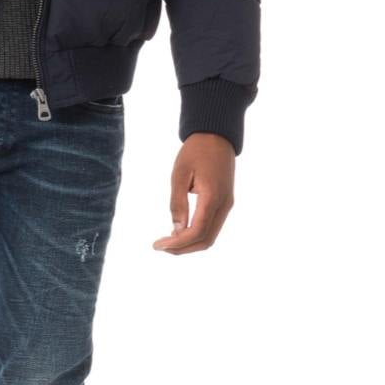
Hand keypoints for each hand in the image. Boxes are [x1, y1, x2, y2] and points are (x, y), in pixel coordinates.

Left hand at [151, 134, 235, 253]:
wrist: (217, 136)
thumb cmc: (196, 151)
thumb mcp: (180, 175)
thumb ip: (177, 203)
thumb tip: (175, 230)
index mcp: (212, 197)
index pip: (197, 231)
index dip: (177, 243)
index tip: (157, 245)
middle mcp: (224, 205)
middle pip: (205, 240)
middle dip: (182, 248)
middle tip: (160, 247)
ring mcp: (227, 205)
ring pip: (211, 236)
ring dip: (190, 244)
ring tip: (168, 242)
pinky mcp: (225, 202)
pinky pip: (213, 227)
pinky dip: (197, 235)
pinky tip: (181, 232)